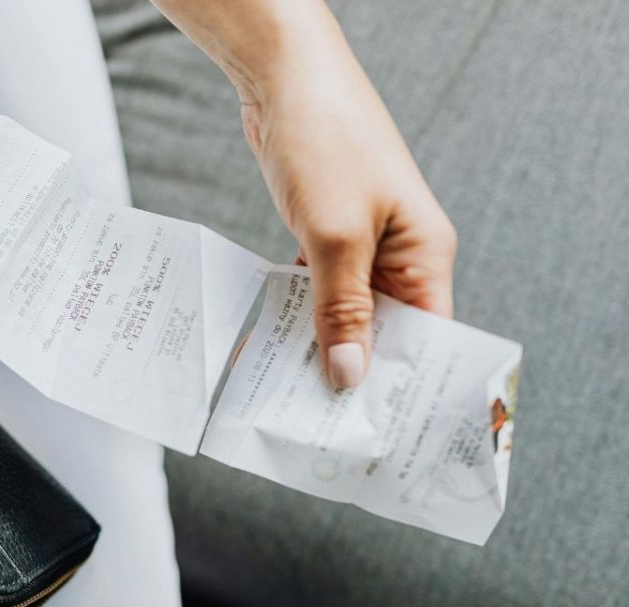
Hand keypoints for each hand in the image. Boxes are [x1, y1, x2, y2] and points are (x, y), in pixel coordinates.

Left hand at [150, 0, 455, 387]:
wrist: (284, 78)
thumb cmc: (324, 141)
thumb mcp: (334, 234)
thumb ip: (342, 309)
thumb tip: (349, 377)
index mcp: (424, 254)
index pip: (428, 340)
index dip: (403, 387)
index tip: (372, 432)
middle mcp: (400, 254)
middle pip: (386, 332)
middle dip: (354, 373)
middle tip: (318, 425)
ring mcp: (362, 243)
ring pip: (347, 313)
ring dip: (321, 346)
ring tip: (289, 395)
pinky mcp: (326, 233)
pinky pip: (319, 289)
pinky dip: (300, 313)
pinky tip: (275, 344)